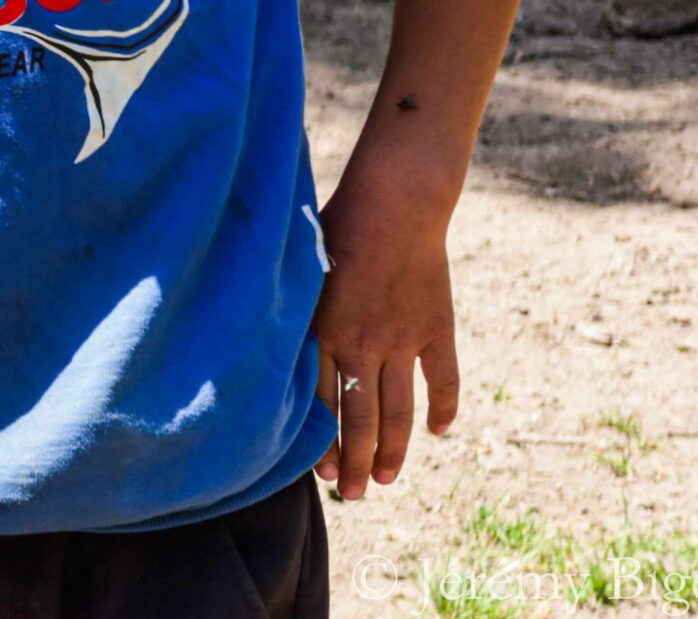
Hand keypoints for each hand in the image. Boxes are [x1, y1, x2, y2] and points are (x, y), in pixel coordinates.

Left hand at [310, 169, 459, 499]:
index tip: (319, 473)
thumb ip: (286, 308)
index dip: (321, 443)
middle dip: (354, 463)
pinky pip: (442, 380)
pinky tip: (439, 432)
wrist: (392, 203)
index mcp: (321, 332)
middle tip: (352, 494)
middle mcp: (360, 344)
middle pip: (359, 419)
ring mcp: (401, 340)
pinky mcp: (435, 328)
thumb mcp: (296, 269)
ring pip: (397, 410)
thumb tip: (255, 335)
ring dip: (392, 450)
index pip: (320, 405)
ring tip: (386, 479)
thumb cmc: (332, 225)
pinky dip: (442, 408)